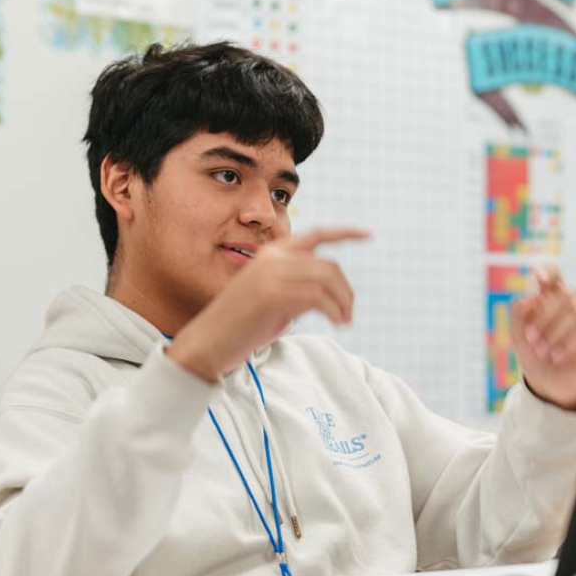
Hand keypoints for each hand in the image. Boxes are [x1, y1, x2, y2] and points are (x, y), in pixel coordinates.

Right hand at [168, 227, 368, 382]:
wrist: (207, 342)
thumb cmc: (240, 327)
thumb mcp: (273, 299)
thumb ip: (298, 288)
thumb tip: (329, 295)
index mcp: (271, 253)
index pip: (316, 234)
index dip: (345, 232)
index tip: (369, 234)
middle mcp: (272, 257)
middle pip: (328, 265)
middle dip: (346, 290)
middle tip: (348, 315)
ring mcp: (271, 274)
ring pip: (327, 279)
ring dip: (343, 302)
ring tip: (344, 321)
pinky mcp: (272, 295)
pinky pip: (318, 297)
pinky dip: (334, 311)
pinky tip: (337, 324)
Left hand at [511, 267, 575, 409]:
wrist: (550, 385)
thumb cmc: (536, 356)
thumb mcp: (519, 336)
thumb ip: (519, 313)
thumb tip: (532, 297)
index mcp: (552, 298)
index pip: (554, 274)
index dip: (549, 271)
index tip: (539, 278)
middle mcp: (574, 302)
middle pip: (565, 295)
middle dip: (545, 317)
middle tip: (532, 340)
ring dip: (556, 333)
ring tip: (544, 352)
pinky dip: (570, 344)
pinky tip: (558, 357)